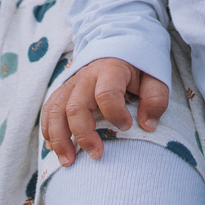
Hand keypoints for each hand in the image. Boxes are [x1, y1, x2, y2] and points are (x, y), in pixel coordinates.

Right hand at [40, 58, 169, 165]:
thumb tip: (148, 125)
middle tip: (96, 155)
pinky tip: (54, 148)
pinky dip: (48, 129)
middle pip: (76, 106)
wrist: (121, 43)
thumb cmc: (138, 67)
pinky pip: (49, 109)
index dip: (115, 114)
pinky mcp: (65, 90)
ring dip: (59, 138)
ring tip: (68, 162)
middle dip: (83, 134)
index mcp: (111, 70)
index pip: (106, 93)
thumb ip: (155, 98)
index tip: (127, 126)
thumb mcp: (155, 76)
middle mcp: (87, 76)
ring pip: (56, 110)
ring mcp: (73, 82)